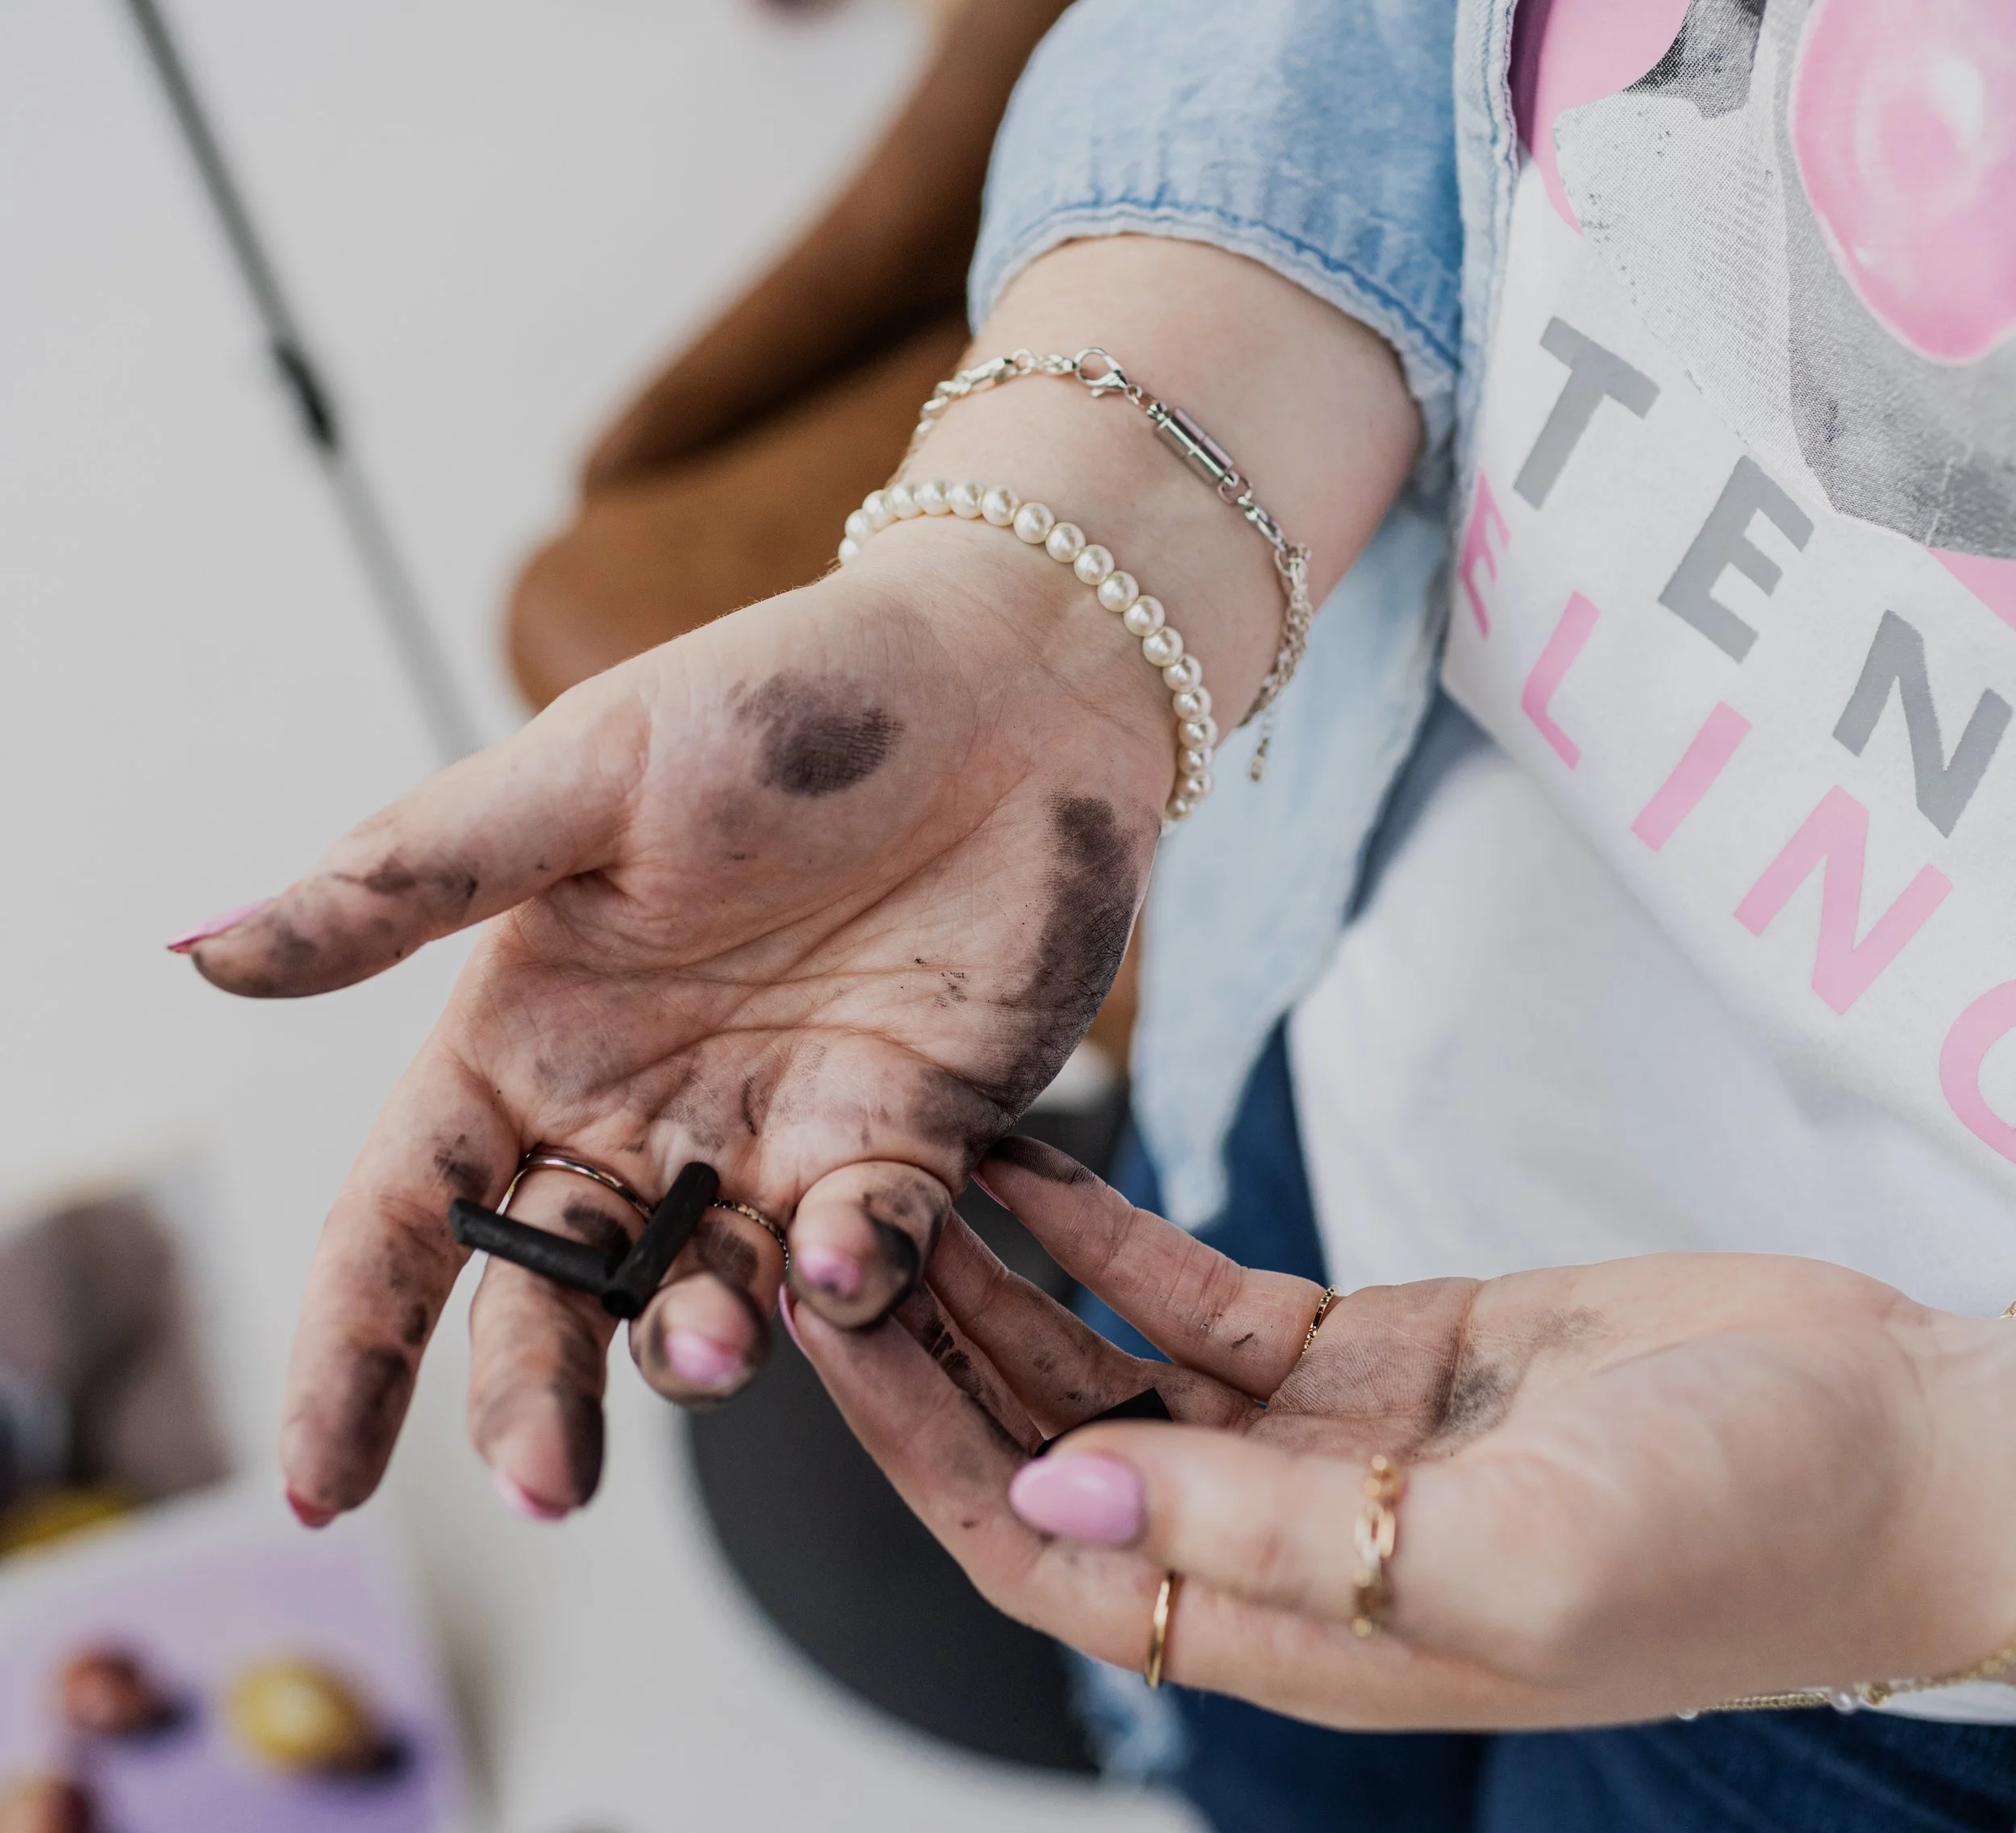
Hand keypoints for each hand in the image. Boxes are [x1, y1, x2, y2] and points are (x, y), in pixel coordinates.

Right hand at [176, 234, 1419, 1524]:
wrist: (1012, 681)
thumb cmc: (791, 700)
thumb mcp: (588, 777)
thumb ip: (411, 881)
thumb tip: (204, 953)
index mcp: (534, 1027)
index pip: (414, 1209)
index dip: (355, 1345)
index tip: (320, 1481)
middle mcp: (644, 1102)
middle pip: (556, 1288)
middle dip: (535, 1394)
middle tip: (547, 1484)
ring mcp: (776, 1130)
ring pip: (711, 1294)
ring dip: (700, 1345)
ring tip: (711, 1348)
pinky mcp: (909, 1137)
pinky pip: (872, 1247)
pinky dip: (857, 1272)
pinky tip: (846, 1259)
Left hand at [796, 1137, 2015, 1726]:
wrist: (1885, 1442)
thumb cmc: (1739, 1529)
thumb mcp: (1505, 1555)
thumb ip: (1265, 1539)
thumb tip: (1052, 1497)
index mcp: (1289, 1628)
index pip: (1041, 1551)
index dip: (919, 1448)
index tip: (826, 1331)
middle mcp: (1273, 1541)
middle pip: (1046, 1445)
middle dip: (931, 1349)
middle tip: (826, 1228)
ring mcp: (1313, 1442)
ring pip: (1103, 1360)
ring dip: (1000, 1280)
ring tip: (902, 1178)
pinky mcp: (1363, 1349)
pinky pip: (1194, 1292)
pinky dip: (1109, 1232)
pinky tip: (1032, 1165)